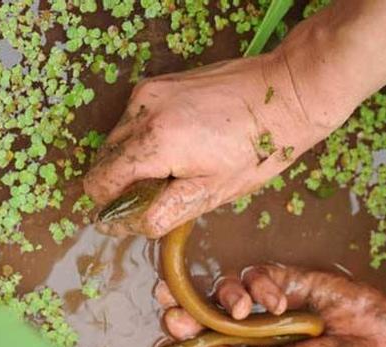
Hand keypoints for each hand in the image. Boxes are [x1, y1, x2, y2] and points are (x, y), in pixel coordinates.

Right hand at [84, 51, 339, 237]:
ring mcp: (149, 91)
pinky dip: (146, 137)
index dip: (111, 205)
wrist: (285, 94)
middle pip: (104, 159)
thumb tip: (126, 225)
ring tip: (177, 166)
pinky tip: (181, 143)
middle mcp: (141, 110)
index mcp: (153, 142)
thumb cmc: (258, 149)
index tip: (134, 212)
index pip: (100, 182)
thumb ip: (163, 211)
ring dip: (134, 159)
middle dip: (124, 182)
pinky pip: (135, 118)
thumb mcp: (213, 192)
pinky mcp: (160, 81)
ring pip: (118, 137)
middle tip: (164, 191)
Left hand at [155, 265, 385, 346]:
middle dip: (184, 301)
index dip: (183, 331)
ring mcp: (272, 301)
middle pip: (207, 309)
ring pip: (228, 287)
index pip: (206, 342)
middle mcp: (256, 329)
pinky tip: (280, 301)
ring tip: (243, 311)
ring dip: (226, 295)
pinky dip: (263, 285)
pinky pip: (260, 274)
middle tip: (165, 295)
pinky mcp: (291, 278)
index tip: (168, 323)